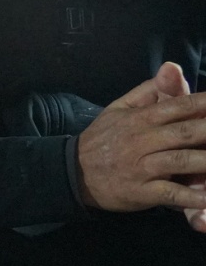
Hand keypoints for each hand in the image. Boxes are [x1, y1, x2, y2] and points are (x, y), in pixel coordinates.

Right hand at [76, 63, 205, 216]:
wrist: (73, 172)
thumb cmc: (104, 139)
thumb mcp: (119, 108)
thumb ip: (148, 90)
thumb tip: (172, 68)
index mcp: (140, 118)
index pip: (178, 105)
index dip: (204, 103)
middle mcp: (142, 140)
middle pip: (185, 132)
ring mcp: (142, 167)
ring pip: (181, 161)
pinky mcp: (141, 192)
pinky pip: (170, 194)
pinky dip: (190, 197)